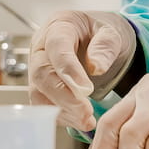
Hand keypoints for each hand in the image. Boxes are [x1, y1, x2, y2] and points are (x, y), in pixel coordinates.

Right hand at [28, 10, 136, 131]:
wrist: (94, 39)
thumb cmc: (100, 33)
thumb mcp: (111, 31)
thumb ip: (105, 45)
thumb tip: (96, 67)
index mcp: (58, 27)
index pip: (56, 47)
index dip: (68, 69)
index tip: (86, 89)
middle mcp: (41, 48)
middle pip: (42, 74)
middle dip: (64, 97)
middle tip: (86, 113)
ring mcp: (37, 69)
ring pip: (39, 93)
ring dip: (62, 111)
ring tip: (86, 121)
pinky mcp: (41, 87)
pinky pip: (44, 105)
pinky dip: (61, 116)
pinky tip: (79, 121)